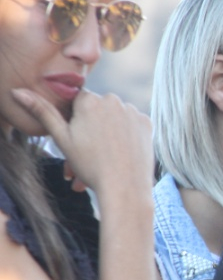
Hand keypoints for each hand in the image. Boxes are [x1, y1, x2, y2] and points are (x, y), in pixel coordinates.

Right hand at [10, 88, 152, 195]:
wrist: (125, 188)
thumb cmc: (90, 165)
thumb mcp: (62, 139)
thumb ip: (42, 112)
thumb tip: (18, 91)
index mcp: (89, 100)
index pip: (77, 102)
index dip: (74, 121)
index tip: (77, 139)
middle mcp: (113, 100)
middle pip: (97, 112)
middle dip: (89, 133)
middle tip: (84, 158)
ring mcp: (132, 111)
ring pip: (114, 120)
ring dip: (106, 136)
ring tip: (101, 162)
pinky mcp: (147, 123)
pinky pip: (131, 125)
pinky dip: (125, 137)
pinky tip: (120, 154)